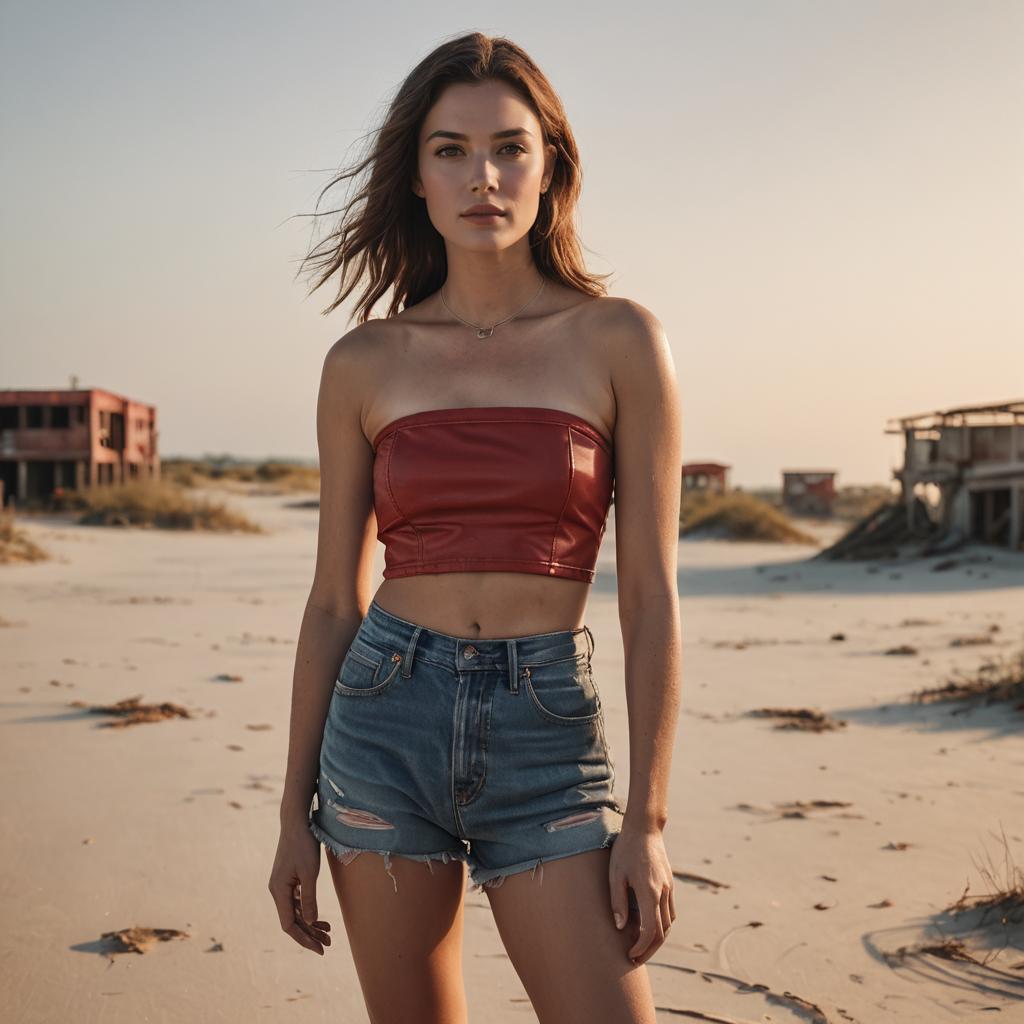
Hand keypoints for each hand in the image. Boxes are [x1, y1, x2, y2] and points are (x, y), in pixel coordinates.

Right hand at [269, 820, 332, 954]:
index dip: (304, 939)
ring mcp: (282, 884)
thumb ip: (309, 898)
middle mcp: (277, 890)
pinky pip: (296, 901)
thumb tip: (311, 922)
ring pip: (295, 911)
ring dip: (310, 923)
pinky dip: (307, 910)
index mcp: (279, 891)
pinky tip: (318, 916)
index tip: (320, 949)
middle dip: (310, 933)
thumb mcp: (310, 873)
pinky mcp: (287, 878)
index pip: (289, 925)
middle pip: (292, 920)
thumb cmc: (304, 844)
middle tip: (329, 943)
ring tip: (328, 932)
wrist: (296, 822)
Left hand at [608, 824, 675, 965]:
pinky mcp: (670, 884)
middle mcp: (663, 893)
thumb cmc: (625, 850)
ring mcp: (669, 888)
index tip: (630, 955)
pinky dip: (663, 924)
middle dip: (650, 949)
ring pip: (669, 923)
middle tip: (635, 959)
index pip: (651, 930)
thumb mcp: (615, 874)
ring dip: (658, 939)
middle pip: (663, 932)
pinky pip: (670, 911)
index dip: (641, 947)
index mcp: (649, 892)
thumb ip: (618, 902)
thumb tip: (621, 928)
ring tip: (641, 946)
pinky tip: (650, 926)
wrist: (644, 828)